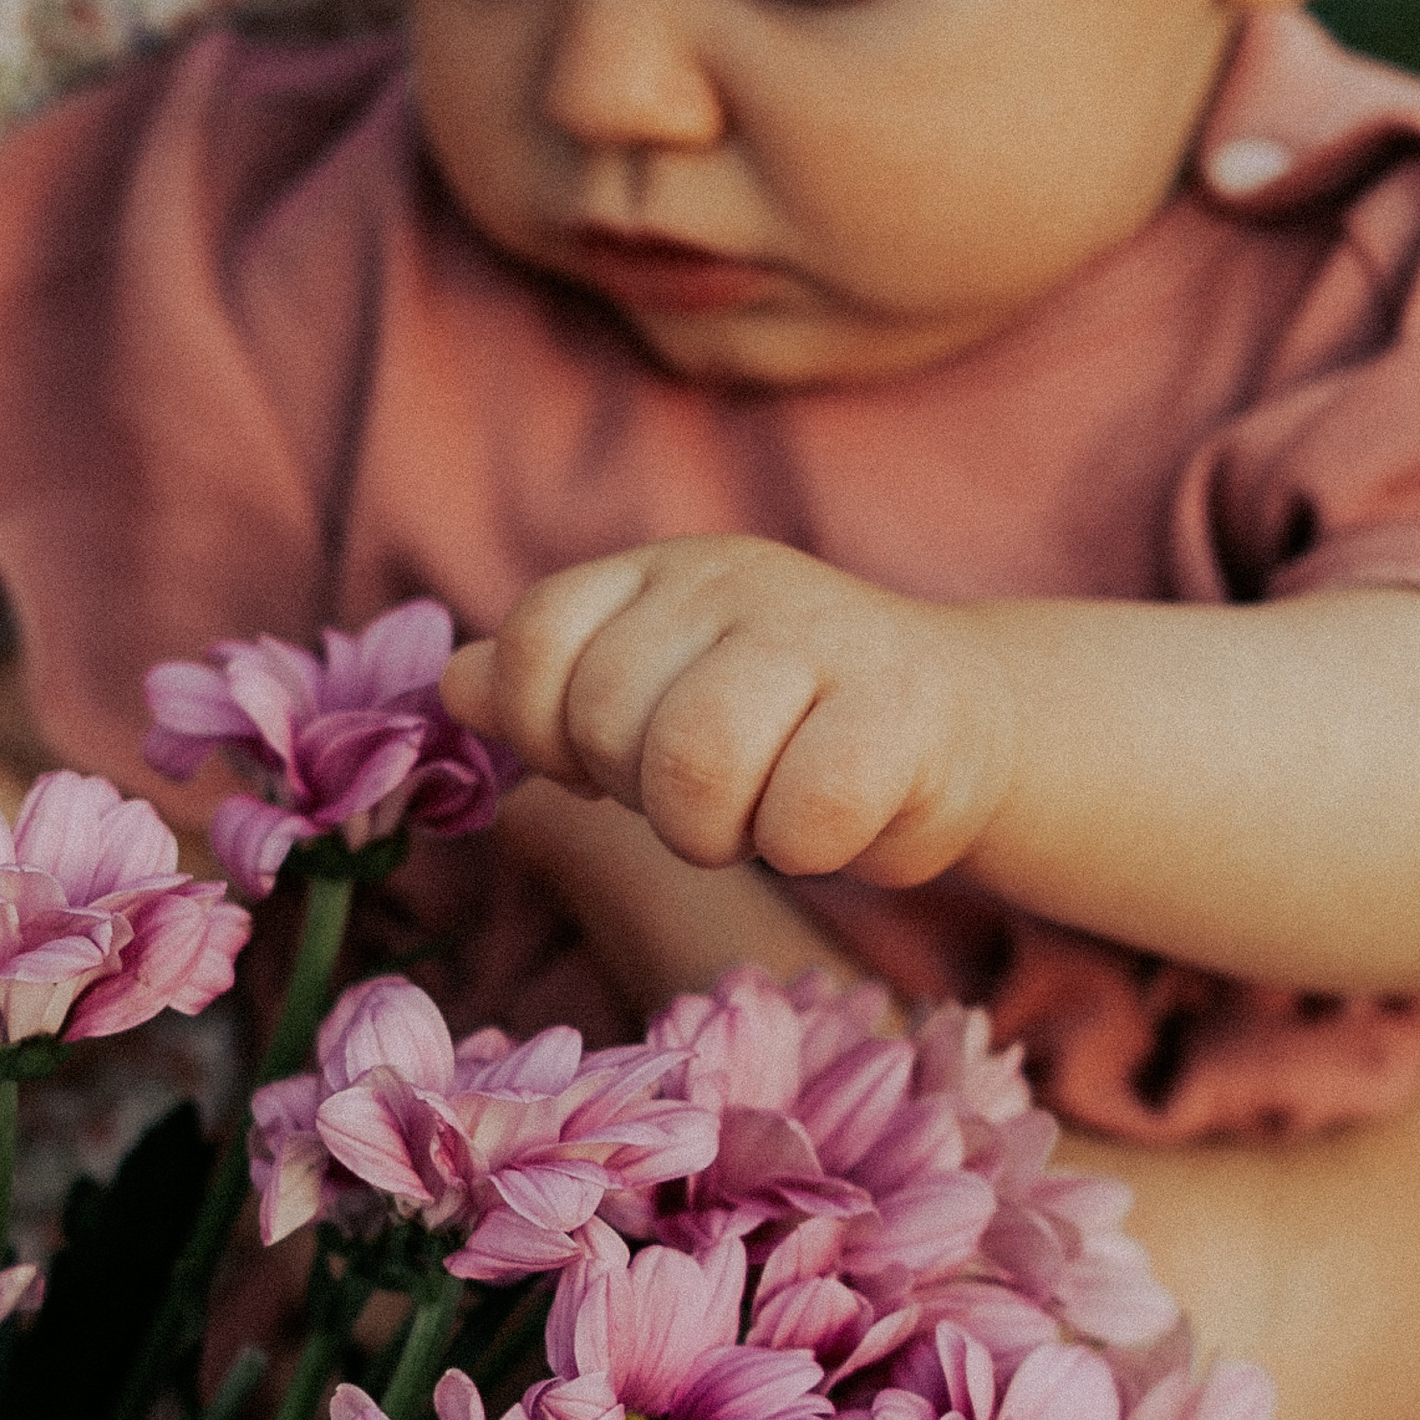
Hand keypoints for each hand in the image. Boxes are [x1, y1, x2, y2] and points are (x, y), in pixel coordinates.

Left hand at [446, 538, 1015, 888]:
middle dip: (648, 796)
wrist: (964, 721)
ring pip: (695, 763)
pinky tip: (840, 818)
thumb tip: (456, 683)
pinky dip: (810, 846)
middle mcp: (733, 581)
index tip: (610, 766)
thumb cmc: (785, 727)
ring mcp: (822, 632)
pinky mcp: (906, 704)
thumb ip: (551, 692)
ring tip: (768, 811)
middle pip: (608, 716)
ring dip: (722, 828)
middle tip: (719, 793)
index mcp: (659, 573)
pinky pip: (806, 814)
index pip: (535, 642)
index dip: (551, 734)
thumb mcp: (656, 697)